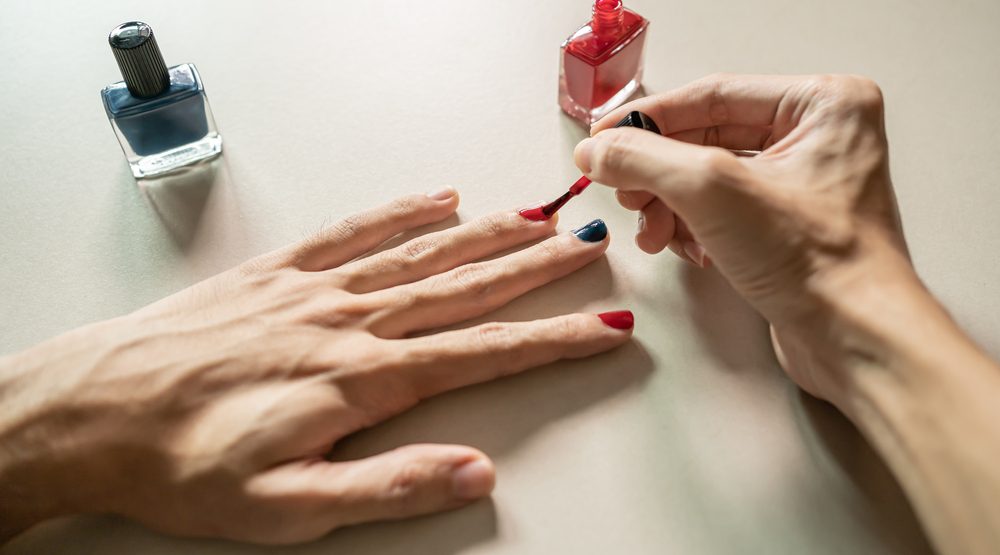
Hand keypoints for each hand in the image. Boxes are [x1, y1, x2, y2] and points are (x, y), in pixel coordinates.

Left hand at [0, 189, 630, 543]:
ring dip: (486, 234)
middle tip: (589, 247)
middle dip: (536, 268)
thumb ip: (389, 487)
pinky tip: (436, 198)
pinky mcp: (279, 273)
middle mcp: (349, 321)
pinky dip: (402, 211)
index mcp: (362, 380)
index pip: (483, 353)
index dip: (553, 342)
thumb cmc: (185, 465)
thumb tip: (474, 474)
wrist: (96, 410)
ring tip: (537, 219)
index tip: (604, 329)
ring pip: (421, 252)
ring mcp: (314, 289)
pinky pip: (354, 230)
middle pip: (465, 287)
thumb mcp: (289, 510)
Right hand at [576, 75, 999, 554]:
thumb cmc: (819, 262)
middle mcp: (819, 137)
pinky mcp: (788, 227)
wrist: (855, 341)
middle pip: (706, 138)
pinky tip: (687, 251)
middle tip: (623, 192)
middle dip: (657, 172)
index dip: (648, 118)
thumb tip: (597, 151)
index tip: (602, 138)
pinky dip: (692, 228)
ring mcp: (804, 184)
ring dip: (669, 206)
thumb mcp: (711, 190)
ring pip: (708, 177)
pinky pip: (721, 210)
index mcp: (822, 104)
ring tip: (653, 234)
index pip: (712, 95)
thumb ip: (643, 158)